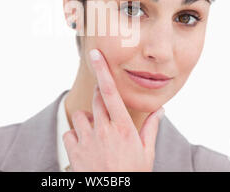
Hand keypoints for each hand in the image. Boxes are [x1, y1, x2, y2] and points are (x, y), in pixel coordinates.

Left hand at [62, 48, 164, 171]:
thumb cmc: (132, 174)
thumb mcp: (146, 153)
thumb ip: (151, 128)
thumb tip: (160, 110)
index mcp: (123, 127)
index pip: (110, 92)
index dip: (103, 71)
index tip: (95, 55)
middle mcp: (103, 129)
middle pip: (96, 99)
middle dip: (99, 98)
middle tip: (106, 110)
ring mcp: (87, 140)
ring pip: (80, 115)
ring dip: (87, 120)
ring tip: (96, 133)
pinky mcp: (74, 151)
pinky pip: (70, 132)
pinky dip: (75, 135)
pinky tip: (85, 145)